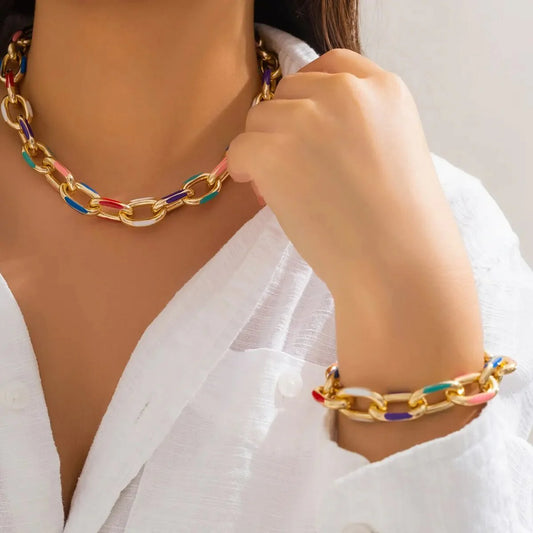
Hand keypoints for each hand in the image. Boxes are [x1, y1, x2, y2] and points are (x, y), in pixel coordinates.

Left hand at [227, 49, 483, 391]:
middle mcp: (346, 93)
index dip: (309, 95)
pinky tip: (266, 195)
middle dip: (285, 127)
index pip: (330, 66)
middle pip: (288, 92)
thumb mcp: (392, 151)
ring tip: (290, 189)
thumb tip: (294, 124)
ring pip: (259, 120)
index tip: (303, 125)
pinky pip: (239, 148)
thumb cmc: (399, 223)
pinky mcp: (275, 151)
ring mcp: (308, 119)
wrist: (398, 266)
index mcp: (384, 89)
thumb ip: (354, 124)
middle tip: (296, 170)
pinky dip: (244, 170)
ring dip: (265, 151)